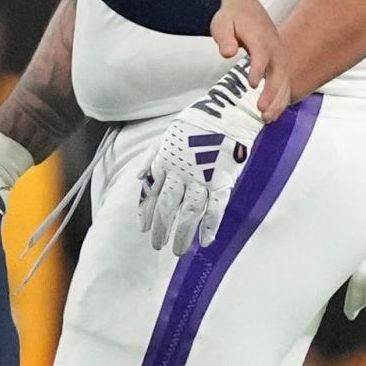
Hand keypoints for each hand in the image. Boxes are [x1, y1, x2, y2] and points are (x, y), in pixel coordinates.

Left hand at [137, 62, 263, 254]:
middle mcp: (180, 172)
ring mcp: (201, 178)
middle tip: (157, 246)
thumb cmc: (195, 125)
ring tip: (177, 250)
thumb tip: (140, 178)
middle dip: (161, 228)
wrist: (225, 115)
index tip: (143, 228)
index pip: (151, 191)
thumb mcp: (166, 137)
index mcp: (165, 161)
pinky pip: (215, 209)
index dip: (146, 212)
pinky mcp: (222, 182)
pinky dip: (210, 227)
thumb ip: (152, 158)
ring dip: (182, 233)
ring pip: (189, 212)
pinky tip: (205, 242)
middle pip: (167, 206)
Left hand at [209, 0, 289, 120]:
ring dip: (278, 101)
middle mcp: (274, 48)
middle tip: (261, 110)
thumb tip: (227, 53)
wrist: (246, 6)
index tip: (251, 84)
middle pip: (278, 72)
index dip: (258, 69)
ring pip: (284, 81)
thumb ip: (224, 37)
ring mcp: (279, 56)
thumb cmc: (232, 16)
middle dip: (272, 93)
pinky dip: (281, 98)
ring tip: (267, 118)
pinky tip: (273, 113)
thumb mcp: (222, 22)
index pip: (262, 54)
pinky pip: (284, 82)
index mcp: (260, 37)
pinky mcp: (278, 63)